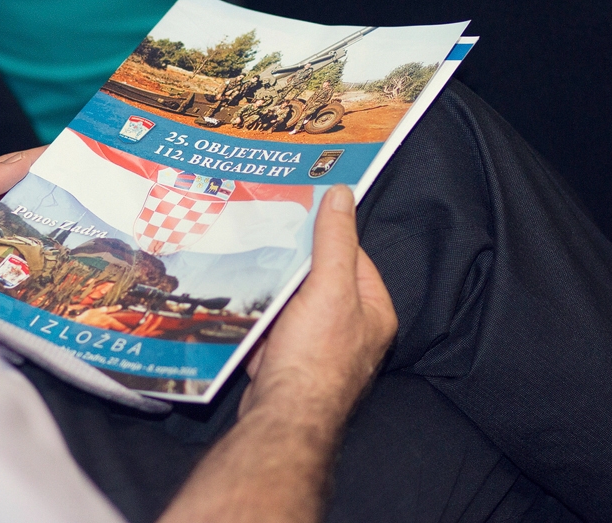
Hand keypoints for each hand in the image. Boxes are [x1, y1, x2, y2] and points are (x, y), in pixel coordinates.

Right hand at [159, 185, 396, 522]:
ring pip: (292, 301)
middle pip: (319, 277)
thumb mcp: (330, 286)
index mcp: (372, 309)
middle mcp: (350, 328)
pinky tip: (239, 300)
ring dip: (271, 288)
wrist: (282, 417)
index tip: (298, 211)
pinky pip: (271, 326)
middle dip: (292, 261)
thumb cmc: (316, 356)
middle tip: (265, 231)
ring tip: (246, 261)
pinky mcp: (288, 360)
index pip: (352, 255)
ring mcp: (317, 346)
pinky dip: (257, 314)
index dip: (325, 232)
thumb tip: (341, 194)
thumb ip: (335, 240)